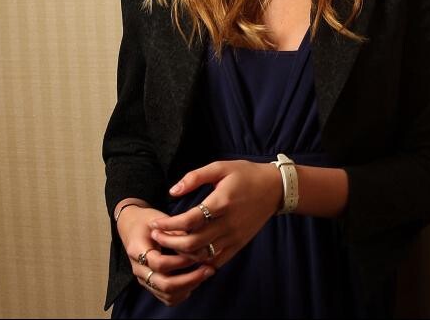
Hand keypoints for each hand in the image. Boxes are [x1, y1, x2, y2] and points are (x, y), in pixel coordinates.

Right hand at [116, 204, 213, 306]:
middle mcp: (139, 269)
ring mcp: (144, 279)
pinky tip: (195, 281)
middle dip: (189, 280)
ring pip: (167, 295)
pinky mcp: (151, 284)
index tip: (197, 254)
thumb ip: (176, 232)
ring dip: (188, 287)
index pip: (160, 263)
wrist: (130, 226)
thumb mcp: (160, 219)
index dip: (180, 261)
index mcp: (137, 251)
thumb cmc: (146, 221)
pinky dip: (182, 293)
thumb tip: (197, 242)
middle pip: (164, 285)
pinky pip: (167, 298)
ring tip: (205, 274)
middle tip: (208, 269)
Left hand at [148, 160, 282, 268]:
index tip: (154, 222)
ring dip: (182, 253)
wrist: (275, 188)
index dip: (167, 225)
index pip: (188, 221)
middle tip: (155, 236)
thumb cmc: (246, 174)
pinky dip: (200, 261)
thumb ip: (195, 177)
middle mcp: (228, 223)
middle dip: (169, 242)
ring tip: (169, 244)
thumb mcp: (221, 167)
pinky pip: (216, 260)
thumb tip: (172, 191)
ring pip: (202, 255)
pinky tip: (189, 254)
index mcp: (221, 202)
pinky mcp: (239, 244)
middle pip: (192, 243)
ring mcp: (234, 236)